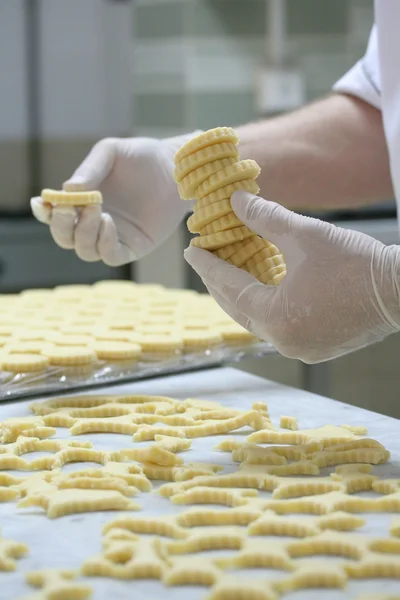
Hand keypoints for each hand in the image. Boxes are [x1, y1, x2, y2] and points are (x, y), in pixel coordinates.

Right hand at [31, 133, 199, 264]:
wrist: (175, 168)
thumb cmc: (141, 157)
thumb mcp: (111, 153)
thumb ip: (90, 169)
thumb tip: (69, 190)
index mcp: (82, 202)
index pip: (54, 216)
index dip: (45, 213)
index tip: (42, 203)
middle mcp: (93, 223)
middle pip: (66, 238)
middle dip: (62, 226)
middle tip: (70, 208)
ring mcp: (113, 237)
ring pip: (85, 251)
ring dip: (84, 234)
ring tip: (98, 210)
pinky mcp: (133, 248)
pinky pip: (111, 256)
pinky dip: (104, 244)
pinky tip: (108, 223)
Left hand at [185, 191, 399, 362]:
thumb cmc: (355, 262)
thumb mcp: (305, 235)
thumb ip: (265, 218)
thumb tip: (236, 200)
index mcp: (276, 318)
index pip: (230, 288)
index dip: (208, 266)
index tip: (191, 250)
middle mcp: (283, 341)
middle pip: (239, 309)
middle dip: (219, 283)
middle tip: (204, 260)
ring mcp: (300, 348)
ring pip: (257, 320)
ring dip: (242, 296)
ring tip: (228, 272)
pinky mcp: (316, 348)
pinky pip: (278, 327)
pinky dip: (265, 307)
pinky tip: (262, 289)